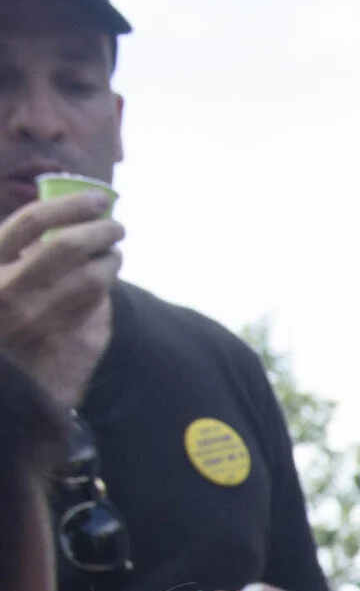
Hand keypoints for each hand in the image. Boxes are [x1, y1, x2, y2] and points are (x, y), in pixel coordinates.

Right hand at [0, 190, 119, 406]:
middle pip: (68, 246)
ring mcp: (35, 322)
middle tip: (116, 228)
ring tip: (111, 256)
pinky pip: (97, 310)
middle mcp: (7, 292)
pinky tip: (100, 291)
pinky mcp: (63, 347)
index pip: (29, 221)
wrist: (3, 391)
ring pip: (91, 280)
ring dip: (109, 262)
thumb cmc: (3, 329)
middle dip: (101, 231)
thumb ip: (16, 257)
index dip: (69, 205)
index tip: (97, 199)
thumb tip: (63, 226)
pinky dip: (103, 296)